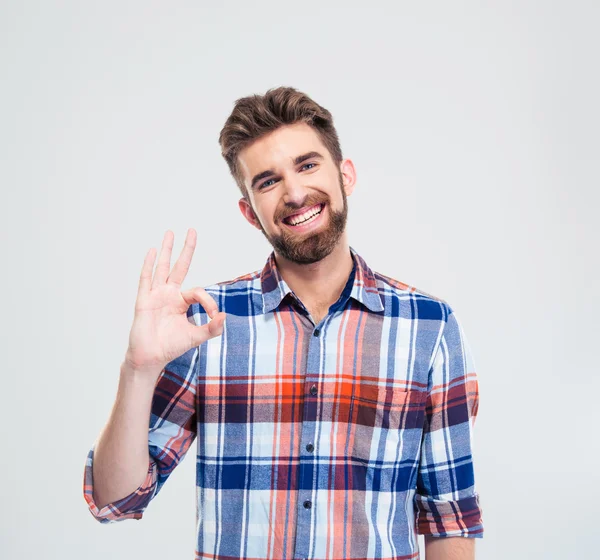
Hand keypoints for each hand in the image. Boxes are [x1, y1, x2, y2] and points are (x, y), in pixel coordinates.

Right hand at [124, 229, 225, 377]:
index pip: (198, 291)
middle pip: (179, 266)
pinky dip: (149, 265)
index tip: (214, 315)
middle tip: (192, 231)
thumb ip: (212, 329)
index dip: (209, 301)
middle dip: (186, 249)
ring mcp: (156, 295)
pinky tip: (153, 251)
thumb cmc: (171, 346)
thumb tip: (224, 316)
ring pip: (162, 268)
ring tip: (170, 233)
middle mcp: (169, 294)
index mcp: (182, 301)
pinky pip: (146, 279)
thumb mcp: (196, 337)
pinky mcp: (144, 301)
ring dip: (167, 250)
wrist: (150, 358)